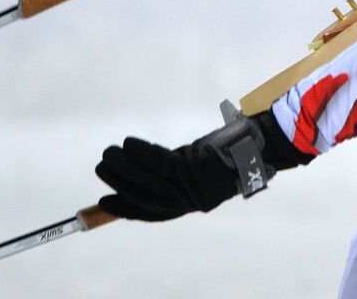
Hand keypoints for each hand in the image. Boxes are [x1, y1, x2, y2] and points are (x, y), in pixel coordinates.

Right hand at [96, 137, 237, 221]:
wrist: (255, 146)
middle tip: (101, 166)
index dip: (126, 209)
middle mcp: (190, 201)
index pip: (151, 213)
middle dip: (119, 182)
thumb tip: (132, 174)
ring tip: (108, 153)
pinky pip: (160, 161)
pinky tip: (127, 143)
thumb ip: (168, 175)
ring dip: (124, 165)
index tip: (104, 200)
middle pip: (146, 195)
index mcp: (189, 204)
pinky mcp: (195, 170)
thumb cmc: (222, 156)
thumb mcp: (193, 170)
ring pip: (149, 178)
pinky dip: (141, 152)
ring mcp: (192, 187)